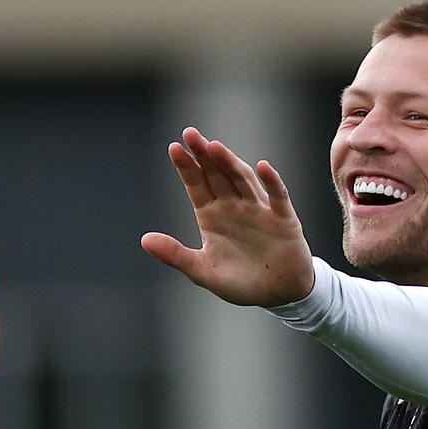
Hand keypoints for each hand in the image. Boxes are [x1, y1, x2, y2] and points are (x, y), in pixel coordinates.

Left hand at [142, 127, 315, 306]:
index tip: (174, 148)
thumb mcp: (203, 271)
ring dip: (230, 163)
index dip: (187, 167)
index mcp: (212, 215)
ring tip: (215, 147)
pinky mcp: (283, 219)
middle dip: (204, 155)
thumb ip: (176, 255)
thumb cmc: (241, 282)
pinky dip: (271, 182)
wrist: (278, 295)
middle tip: (190, 134)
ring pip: (242, 180)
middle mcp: (234, 206)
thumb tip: (144, 240)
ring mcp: (259, 209)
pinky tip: (263, 167)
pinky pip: (277, 197)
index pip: (197, 185)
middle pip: (217, 174)